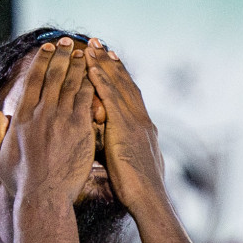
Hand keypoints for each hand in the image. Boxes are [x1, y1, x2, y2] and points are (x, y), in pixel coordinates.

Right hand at [0, 38, 96, 205]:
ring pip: (72, 84)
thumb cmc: (20, 181)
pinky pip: (87, 100)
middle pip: (54, 76)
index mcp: (22, 117)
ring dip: (79, 65)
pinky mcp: (80, 129)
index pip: (33, 80)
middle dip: (62, 55)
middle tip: (68, 42)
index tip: (47, 49)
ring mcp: (62, 119)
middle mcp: (42, 113)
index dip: (41, 61)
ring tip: (84, 53)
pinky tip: (96, 75)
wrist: (43, 197)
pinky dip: (91, 85)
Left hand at [85, 41, 166, 212]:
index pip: (131, 95)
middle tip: (100, 43)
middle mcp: (142, 120)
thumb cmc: (139, 191)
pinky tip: (92, 68)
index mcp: (144, 129)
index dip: (121, 77)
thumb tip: (107, 146)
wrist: (150, 200)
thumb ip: (120, 149)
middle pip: (126, 83)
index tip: (111, 60)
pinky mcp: (127, 129)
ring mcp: (136, 122)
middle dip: (112, 62)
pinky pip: (112, 100)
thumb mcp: (130, 164)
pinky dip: (103, 82)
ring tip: (92, 45)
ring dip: (104, 64)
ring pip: (119, 86)